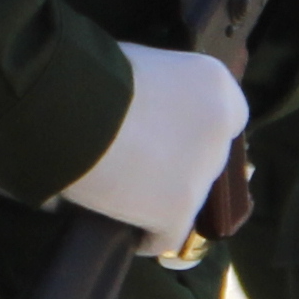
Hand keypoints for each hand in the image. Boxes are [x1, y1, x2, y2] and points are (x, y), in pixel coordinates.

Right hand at [56, 45, 249, 235]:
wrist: (72, 107)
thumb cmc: (92, 72)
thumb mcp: (138, 63)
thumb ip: (156, 87)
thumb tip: (137, 108)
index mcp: (213, 84)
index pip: (226, 115)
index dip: (192, 126)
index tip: (164, 130)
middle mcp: (219, 130)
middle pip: (204, 157)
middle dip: (175, 161)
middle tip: (134, 157)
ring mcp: (201, 175)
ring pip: (185, 196)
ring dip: (158, 196)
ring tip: (114, 187)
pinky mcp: (178, 212)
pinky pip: (166, 235)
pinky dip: (146, 234)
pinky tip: (120, 224)